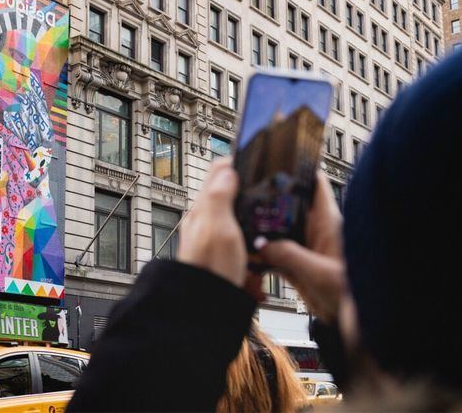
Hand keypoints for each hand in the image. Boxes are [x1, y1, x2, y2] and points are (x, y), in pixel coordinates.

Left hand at [177, 158, 246, 287]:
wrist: (202, 305)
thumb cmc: (210, 269)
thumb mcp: (219, 228)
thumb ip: (220, 198)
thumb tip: (226, 171)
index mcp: (202, 210)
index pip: (216, 172)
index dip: (235, 161)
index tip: (253, 156)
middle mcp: (203, 220)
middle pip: (223, 189)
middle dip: (240, 180)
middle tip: (259, 174)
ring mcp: (209, 236)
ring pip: (228, 209)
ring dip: (241, 202)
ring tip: (258, 197)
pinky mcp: (217, 252)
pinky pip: (232, 230)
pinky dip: (243, 225)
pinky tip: (252, 230)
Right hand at [256, 171, 345, 322]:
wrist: (353, 323)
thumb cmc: (352, 296)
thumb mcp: (319, 272)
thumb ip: (289, 256)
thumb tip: (261, 243)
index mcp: (328, 223)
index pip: (315, 184)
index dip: (298, 168)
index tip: (277, 157)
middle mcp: (315, 230)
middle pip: (289, 203)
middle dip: (268, 196)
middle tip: (245, 189)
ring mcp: (305, 246)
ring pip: (278, 227)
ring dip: (261, 225)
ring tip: (240, 218)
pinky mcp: (296, 264)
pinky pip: (273, 251)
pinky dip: (260, 250)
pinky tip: (246, 250)